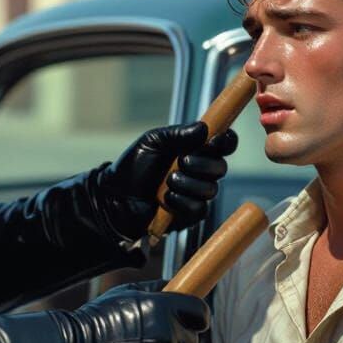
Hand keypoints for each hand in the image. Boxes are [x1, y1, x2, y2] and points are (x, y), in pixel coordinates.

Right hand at [50, 281, 210, 342]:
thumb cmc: (95, 322)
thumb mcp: (126, 293)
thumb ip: (156, 290)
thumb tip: (176, 288)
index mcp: (163, 307)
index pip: (201, 313)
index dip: (196, 318)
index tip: (191, 321)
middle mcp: (168, 334)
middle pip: (192, 342)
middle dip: (178, 341)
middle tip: (152, 341)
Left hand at [96, 122, 237, 239]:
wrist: (117, 195)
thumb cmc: (134, 165)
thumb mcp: (153, 141)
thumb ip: (178, 134)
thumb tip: (203, 128)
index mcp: (195, 150)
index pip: (223, 144)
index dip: (226, 141)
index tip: (215, 140)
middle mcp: (200, 171)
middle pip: (221, 167)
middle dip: (202, 164)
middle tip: (181, 161)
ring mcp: (196, 193)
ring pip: (210, 189)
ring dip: (188, 183)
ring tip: (167, 182)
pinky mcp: (189, 214)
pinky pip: (199, 208)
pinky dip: (182, 201)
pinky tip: (166, 199)